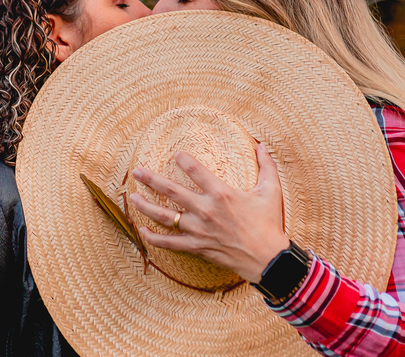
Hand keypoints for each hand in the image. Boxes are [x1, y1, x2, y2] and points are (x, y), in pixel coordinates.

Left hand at [129, 143, 289, 283]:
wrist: (269, 259)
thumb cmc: (269, 224)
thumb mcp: (272, 190)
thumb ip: (267, 166)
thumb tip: (261, 145)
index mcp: (221, 193)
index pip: (195, 170)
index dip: (183, 159)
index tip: (175, 154)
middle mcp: (206, 210)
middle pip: (171, 191)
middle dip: (150, 179)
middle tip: (137, 171)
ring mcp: (199, 230)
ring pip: (164, 217)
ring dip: (145, 206)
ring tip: (132, 197)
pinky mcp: (197, 247)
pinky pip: (170, 243)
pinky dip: (154, 238)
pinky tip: (143, 230)